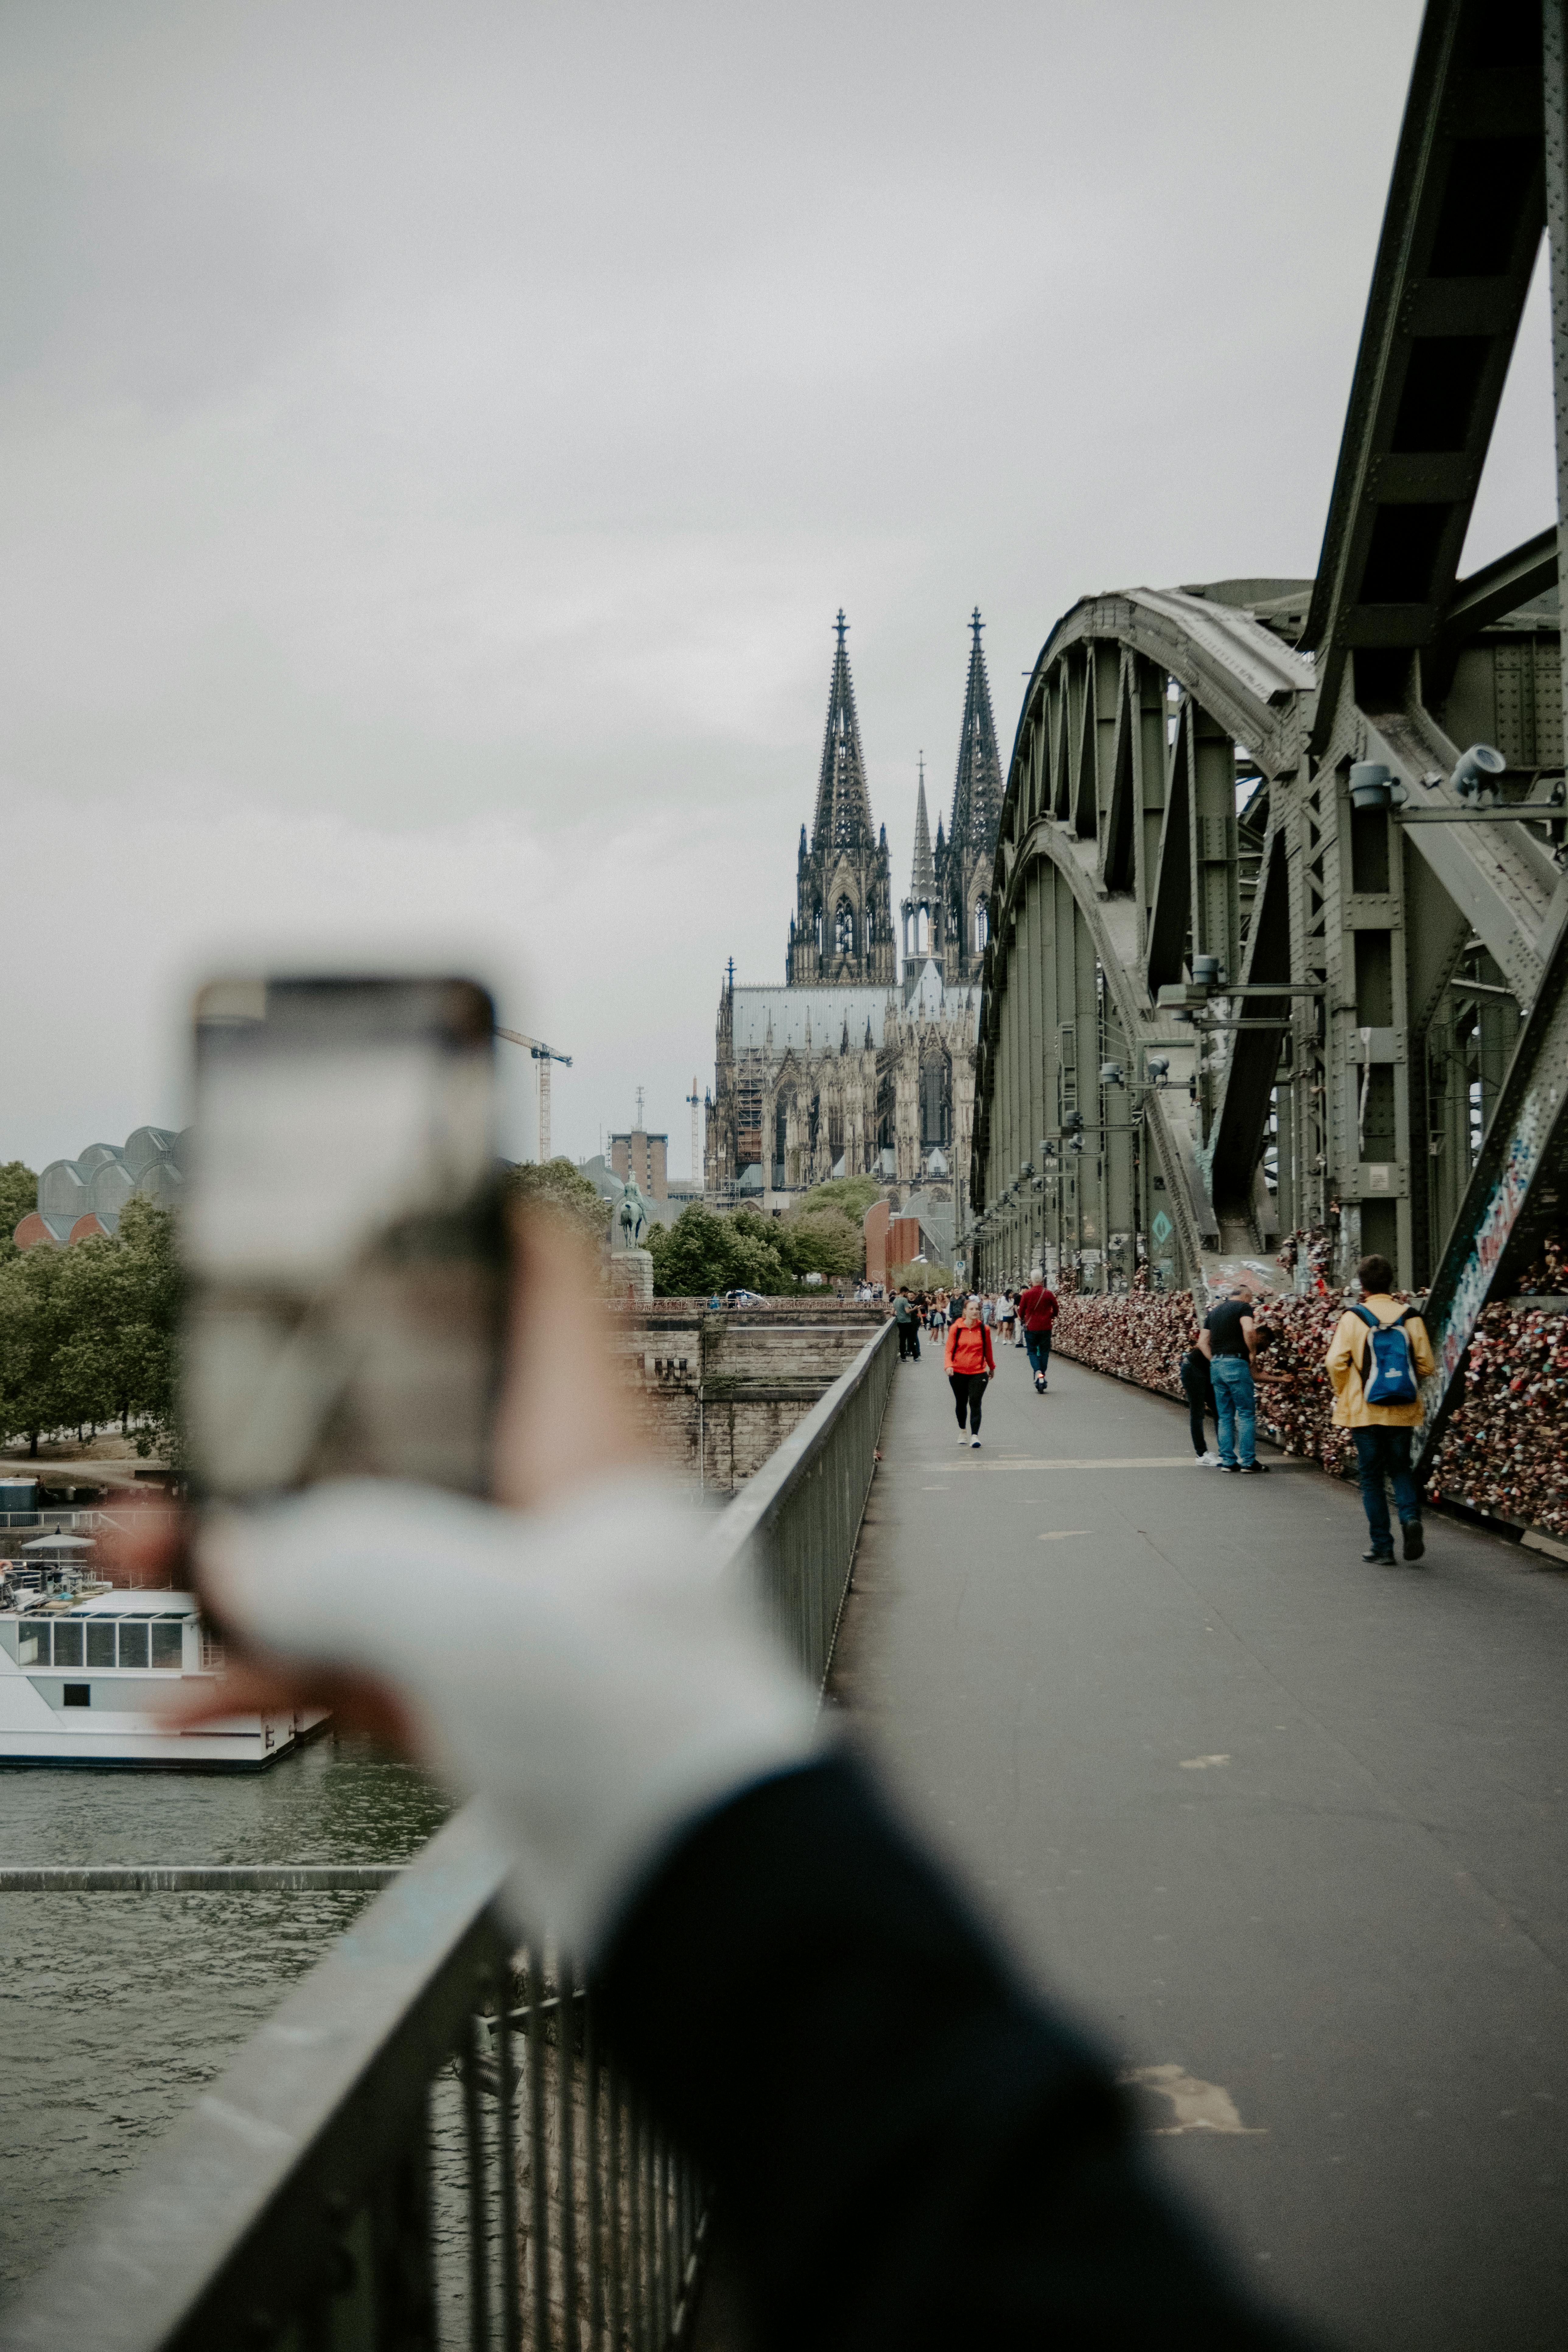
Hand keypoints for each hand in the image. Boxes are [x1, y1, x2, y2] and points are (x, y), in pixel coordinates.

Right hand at [153, 1202, 652, 1760]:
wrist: (695, 1882)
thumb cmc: (645, 1731)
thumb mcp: (490, 1621)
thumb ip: (353, 1571)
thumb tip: (243, 1559)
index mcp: (582, 1443)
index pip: (542, 1284)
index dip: (470, 1225)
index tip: (384, 1200)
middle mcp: (544, 1507)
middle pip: (400, 1425)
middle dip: (280, 1428)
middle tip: (183, 1421)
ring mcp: (504, 1601)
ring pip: (357, 1546)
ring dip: (243, 1554)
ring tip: (134, 1552)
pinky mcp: (472, 1692)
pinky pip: (352, 1656)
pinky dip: (270, 1669)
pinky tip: (186, 1690)